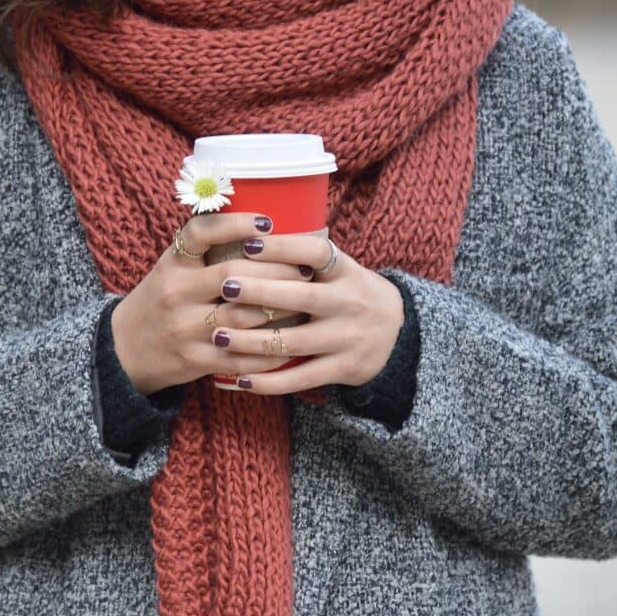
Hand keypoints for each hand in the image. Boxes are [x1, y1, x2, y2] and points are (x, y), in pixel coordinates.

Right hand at [111, 212, 315, 395]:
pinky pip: (242, 356)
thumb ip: (204, 250)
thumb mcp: (170, 268)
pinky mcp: (196, 360)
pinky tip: (291, 339)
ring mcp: (186, 330)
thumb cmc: (159, 301)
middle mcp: (177, 294)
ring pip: (244, 317)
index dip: (235, 224)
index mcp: (172, 265)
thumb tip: (261, 227)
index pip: (200, 233)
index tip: (267, 221)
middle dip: (277, 270)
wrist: (124, 350)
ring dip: (281, 308)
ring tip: (306, 299)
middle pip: (234, 276)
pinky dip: (271, 349)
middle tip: (306, 267)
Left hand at [213, 234, 403, 394]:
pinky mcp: (342, 369)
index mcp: (347, 272)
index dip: (283, 247)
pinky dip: (268, 382)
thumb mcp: (342, 270)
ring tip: (218, 336)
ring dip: (251, 341)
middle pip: (301, 297)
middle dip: (259, 292)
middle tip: (223, 286)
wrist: (398, 336)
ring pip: (293, 342)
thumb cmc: (351, 295)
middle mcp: (349, 303)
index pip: (317, 252)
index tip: (249, 243)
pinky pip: (300, 378)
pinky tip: (240, 379)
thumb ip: (307, 259)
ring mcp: (346, 339)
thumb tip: (249, 233)